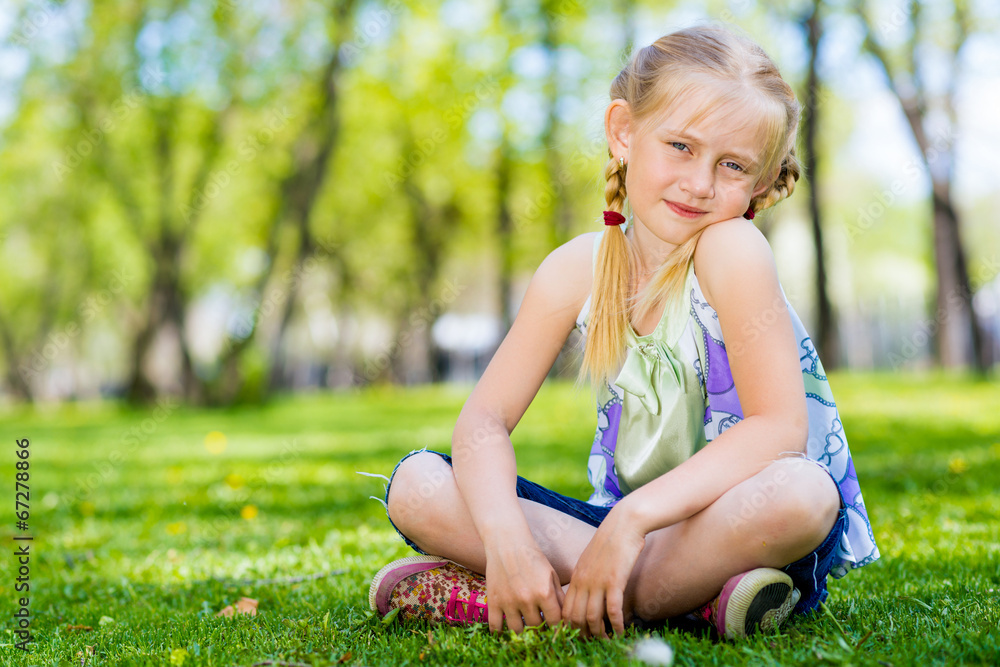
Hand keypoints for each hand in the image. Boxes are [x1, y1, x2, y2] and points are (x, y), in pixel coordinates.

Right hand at [484, 541, 563, 633]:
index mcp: (544, 592)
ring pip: (517, 630)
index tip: (555, 628)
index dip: (556, 627)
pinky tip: (504, 630)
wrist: (506, 542)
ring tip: (524, 626)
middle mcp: (527, 599)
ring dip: (522, 631)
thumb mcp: (550, 574)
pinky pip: (496, 626)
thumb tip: (566, 617)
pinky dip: (500, 632)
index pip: (555, 623)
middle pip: (536, 627)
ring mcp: (508, 602)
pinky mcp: (493, 601)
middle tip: (539, 625)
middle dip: (539, 627)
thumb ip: (559, 597)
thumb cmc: (532, 557)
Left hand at [562, 505, 645, 638]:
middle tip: (591, 642)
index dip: (569, 626)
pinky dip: (616, 624)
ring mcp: (598, 581)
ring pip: (592, 616)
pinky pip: (612, 610)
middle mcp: (583, 581)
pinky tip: (621, 630)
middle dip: (582, 633)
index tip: (577, 635)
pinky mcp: (615, 581)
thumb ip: (585, 576)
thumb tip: (585, 593)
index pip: (565, 608)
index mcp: (576, 576)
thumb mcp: (590, 559)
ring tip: (606, 640)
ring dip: (599, 633)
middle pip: (575, 616)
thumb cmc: (611, 540)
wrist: (624, 523)